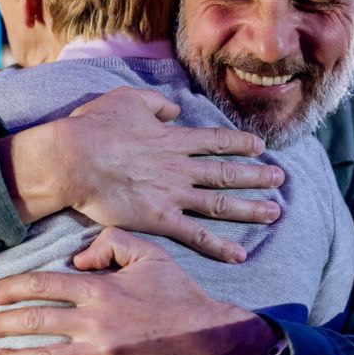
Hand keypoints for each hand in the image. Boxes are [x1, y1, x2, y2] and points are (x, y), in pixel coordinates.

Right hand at [0, 87, 282, 263]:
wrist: (73, 158)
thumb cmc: (93, 127)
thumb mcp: (127, 99)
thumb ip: (155, 103)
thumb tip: (174, 108)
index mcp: (172, 138)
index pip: (215, 141)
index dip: (240, 143)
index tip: (259, 146)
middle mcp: (180, 167)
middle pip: (227, 172)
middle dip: (256, 176)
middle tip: (280, 178)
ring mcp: (173, 194)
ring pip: (221, 203)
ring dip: (250, 208)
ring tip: (274, 212)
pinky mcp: (160, 219)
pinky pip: (196, 235)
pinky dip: (219, 246)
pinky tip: (239, 255)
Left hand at [0, 228, 277, 354]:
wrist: (210, 339)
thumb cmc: (180, 295)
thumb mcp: (150, 254)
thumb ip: (112, 242)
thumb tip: (78, 259)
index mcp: (100, 289)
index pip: (43, 285)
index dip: (13, 289)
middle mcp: (94, 322)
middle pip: (35, 321)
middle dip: (3, 323)